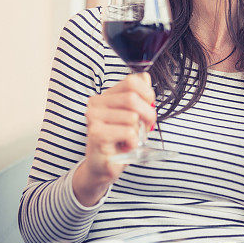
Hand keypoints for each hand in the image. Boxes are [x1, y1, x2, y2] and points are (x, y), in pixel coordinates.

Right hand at [72, 72, 156, 205]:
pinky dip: (133, 142)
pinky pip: (128, 132)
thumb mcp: (132, 116)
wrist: (103, 166)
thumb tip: (145, 77)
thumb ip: (138, 96)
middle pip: (132, 98)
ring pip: (132, 117)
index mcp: (105, 96)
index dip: (147, 93)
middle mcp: (95, 104)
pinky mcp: (96, 134)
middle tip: (147, 127)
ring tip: (129, 139)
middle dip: (148, 114)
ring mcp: (93, 119)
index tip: (150, 106)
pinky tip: (124, 147)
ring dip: (138, 132)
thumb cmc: (119, 141)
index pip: (132, 81)